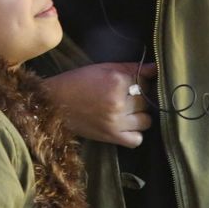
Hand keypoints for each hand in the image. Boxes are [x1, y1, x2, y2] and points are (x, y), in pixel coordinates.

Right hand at [42, 63, 156, 147]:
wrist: (53, 103)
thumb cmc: (77, 81)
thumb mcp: (102, 68)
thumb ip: (130, 68)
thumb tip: (155, 68)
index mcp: (116, 81)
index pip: (144, 81)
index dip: (140, 81)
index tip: (131, 82)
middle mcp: (119, 102)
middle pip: (145, 100)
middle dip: (139, 97)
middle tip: (127, 96)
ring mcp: (116, 122)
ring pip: (146, 120)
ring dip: (139, 115)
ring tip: (128, 111)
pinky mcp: (111, 137)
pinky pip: (136, 140)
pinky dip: (134, 134)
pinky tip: (127, 126)